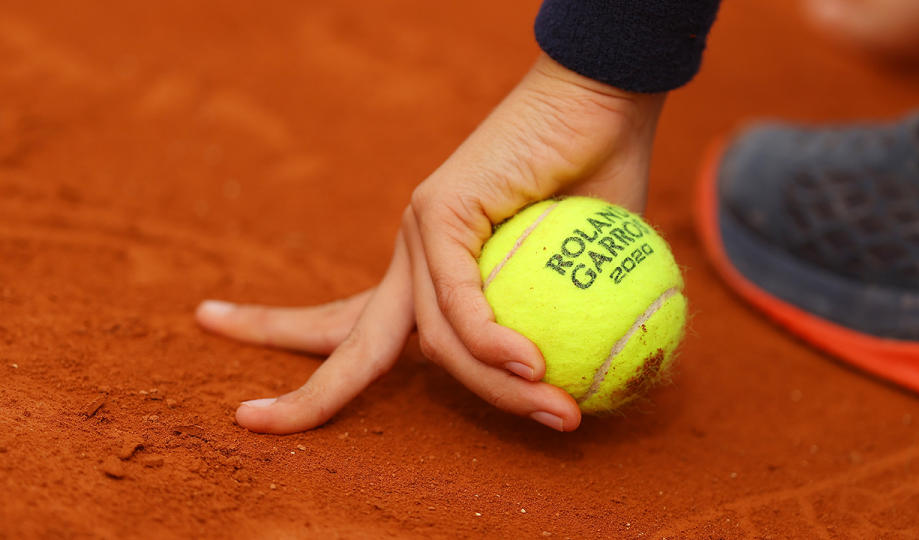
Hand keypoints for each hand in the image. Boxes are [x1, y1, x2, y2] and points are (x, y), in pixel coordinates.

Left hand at [196, 54, 664, 433]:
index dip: (321, 374)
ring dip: (500, 389)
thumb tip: (587, 396)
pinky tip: (530, 365)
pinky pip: (458, 298)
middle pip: (350, 342)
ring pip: (436, 339)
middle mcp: (413, 260)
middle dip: (304, 394)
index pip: (365, 333)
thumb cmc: (600, 191)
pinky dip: (493, 339)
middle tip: (247, 423)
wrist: (605, 104)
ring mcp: (420, 234)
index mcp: (431, 280)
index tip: (259, 403)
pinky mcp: (439, 209)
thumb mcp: (581, 286)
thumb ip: (566, 335)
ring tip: (559, 411)